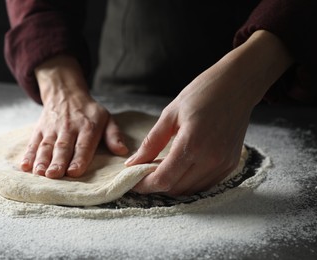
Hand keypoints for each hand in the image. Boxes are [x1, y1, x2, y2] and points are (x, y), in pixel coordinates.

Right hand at [21, 55, 127, 177]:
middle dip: (58, 162)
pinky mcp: (40, 129)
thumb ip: (114, 135)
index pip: (83, 145)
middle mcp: (69, 128)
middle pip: (63, 147)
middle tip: (54, 175)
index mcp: (88, 128)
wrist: (66, 93)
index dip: (79, 158)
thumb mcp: (106, 118)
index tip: (74, 171)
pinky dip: (28, 154)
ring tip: (39, 173)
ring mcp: (52, 129)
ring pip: (46, 146)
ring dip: (42, 160)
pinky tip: (25, 166)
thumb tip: (123, 151)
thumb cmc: (89, 112)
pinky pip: (33, 142)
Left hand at [125, 30, 292, 195]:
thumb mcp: (170, 113)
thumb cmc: (202, 93)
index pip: (164, 179)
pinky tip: (181, 168)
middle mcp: (210, 159)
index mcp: (192, 144)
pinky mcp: (230, 165)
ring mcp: (223, 164)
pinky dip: (189, 182)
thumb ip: (151, 142)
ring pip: (190, 190)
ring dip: (172, 185)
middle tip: (144, 174)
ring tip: (161, 169)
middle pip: (176, 189)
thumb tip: (132, 162)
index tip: (133, 182)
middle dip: (156, 185)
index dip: (145, 185)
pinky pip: (205, 184)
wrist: (238, 85)